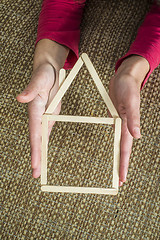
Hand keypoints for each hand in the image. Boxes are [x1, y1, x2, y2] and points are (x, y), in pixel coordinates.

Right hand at [17, 63, 60, 177]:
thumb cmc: (43, 74)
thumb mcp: (39, 79)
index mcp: (35, 111)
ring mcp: (44, 118)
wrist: (48, 72)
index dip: (35, 149)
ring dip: (40, 153)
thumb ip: (30, 89)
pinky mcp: (49, 116)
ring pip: (41, 139)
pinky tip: (43, 151)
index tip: (35, 164)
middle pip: (37, 140)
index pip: (35, 134)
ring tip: (38, 168)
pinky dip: (44, 143)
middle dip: (36, 157)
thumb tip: (20, 98)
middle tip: (36, 174)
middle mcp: (38, 117)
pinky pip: (46, 132)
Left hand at [109, 55, 148, 186]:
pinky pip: (114, 133)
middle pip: (123, 149)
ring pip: (118, 143)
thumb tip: (137, 136)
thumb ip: (134, 119)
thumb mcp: (130, 101)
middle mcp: (125, 126)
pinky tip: (113, 146)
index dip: (124, 164)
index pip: (126, 149)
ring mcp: (120, 122)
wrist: (124, 77)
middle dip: (121, 165)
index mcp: (129, 125)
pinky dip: (113, 142)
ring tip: (116, 167)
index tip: (122, 178)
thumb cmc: (128, 87)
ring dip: (118, 155)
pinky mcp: (115, 117)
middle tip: (119, 179)